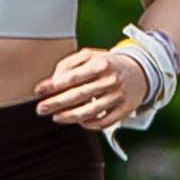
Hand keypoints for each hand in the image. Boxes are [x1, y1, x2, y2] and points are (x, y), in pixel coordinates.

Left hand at [33, 48, 149, 127]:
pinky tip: (79, 121)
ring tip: (56, 117)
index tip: (38, 91)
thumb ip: (70, 64)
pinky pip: (104, 121)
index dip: (53, 85)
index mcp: (101, 64)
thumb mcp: (90, 55)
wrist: (140, 71)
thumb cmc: (109, 64)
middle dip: (56, 103)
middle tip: (41, 108)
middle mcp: (110, 81)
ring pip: (90, 111)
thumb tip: (53, 80)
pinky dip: (90, 124)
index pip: (72, 77)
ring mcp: (118, 96)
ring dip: (70, 116)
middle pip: (78, 95)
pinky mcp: (124, 110)